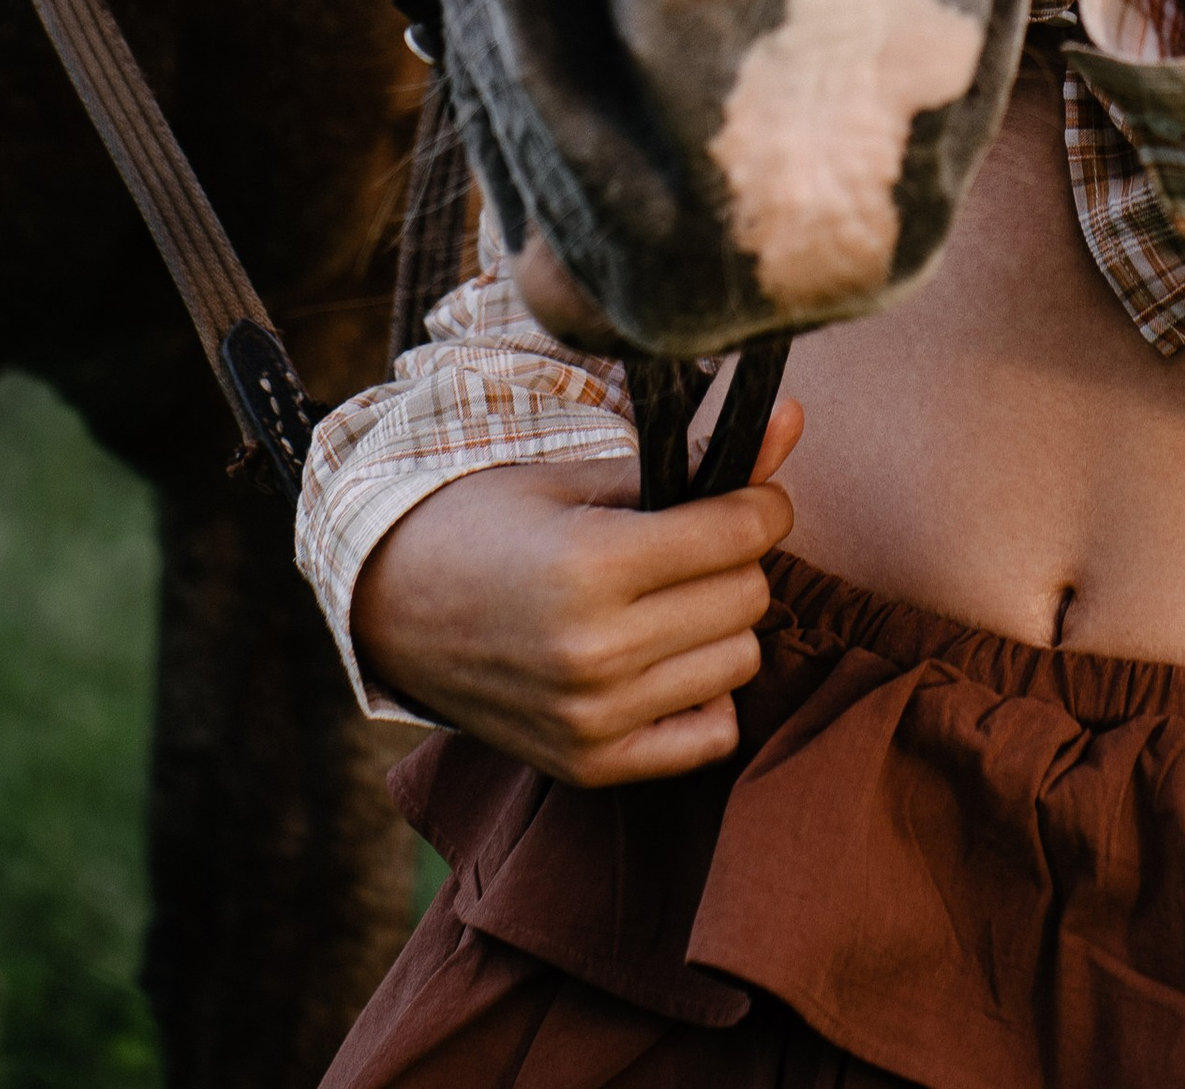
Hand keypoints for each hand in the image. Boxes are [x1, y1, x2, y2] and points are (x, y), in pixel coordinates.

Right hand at [351, 399, 802, 783]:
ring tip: (670, 597)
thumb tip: (795, 418)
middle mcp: (595, 651)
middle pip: (749, 597)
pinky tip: (663, 658)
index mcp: (590, 563)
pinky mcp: (589, 766)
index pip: (741, 531)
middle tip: (694, 541)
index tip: (746, 490)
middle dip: (738, 558)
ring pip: (740, 662)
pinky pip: (711, 735)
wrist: (390, 606)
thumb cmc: (482, 522)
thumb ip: (689, 458)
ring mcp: (593, 719)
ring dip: (722, 623)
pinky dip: (705, 694)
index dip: (761, 500)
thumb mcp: (574, 475)